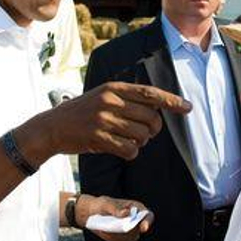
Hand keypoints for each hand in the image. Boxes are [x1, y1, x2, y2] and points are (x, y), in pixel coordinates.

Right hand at [26, 82, 191, 161]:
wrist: (52, 127)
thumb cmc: (82, 112)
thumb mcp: (103, 96)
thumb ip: (127, 99)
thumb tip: (158, 107)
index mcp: (113, 88)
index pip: (150, 93)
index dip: (171, 101)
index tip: (187, 108)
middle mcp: (110, 101)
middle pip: (150, 117)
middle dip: (154, 129)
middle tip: (147, 133)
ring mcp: (103, 120)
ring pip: (142, 135)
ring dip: (141, 141)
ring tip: (130, 140)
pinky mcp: (98, 138)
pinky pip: (129, 149)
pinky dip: (131, 152)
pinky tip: (122, 149)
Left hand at [79, 195, 153, 240]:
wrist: (92, 214)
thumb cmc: (102, 205)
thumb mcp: (106, 204)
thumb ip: (116, 208)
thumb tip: (126, 213)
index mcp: (137, 208)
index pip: (148, 216)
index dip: (148, 221)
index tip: (143, 228)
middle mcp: (136, 221)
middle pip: (139, 230)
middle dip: (129, 230)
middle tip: (114, 224)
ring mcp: (130, 232)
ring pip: (130, 238)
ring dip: (118, 234)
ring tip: (104, 225)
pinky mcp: (122, 240)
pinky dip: (112, 237)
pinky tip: (104, 230)